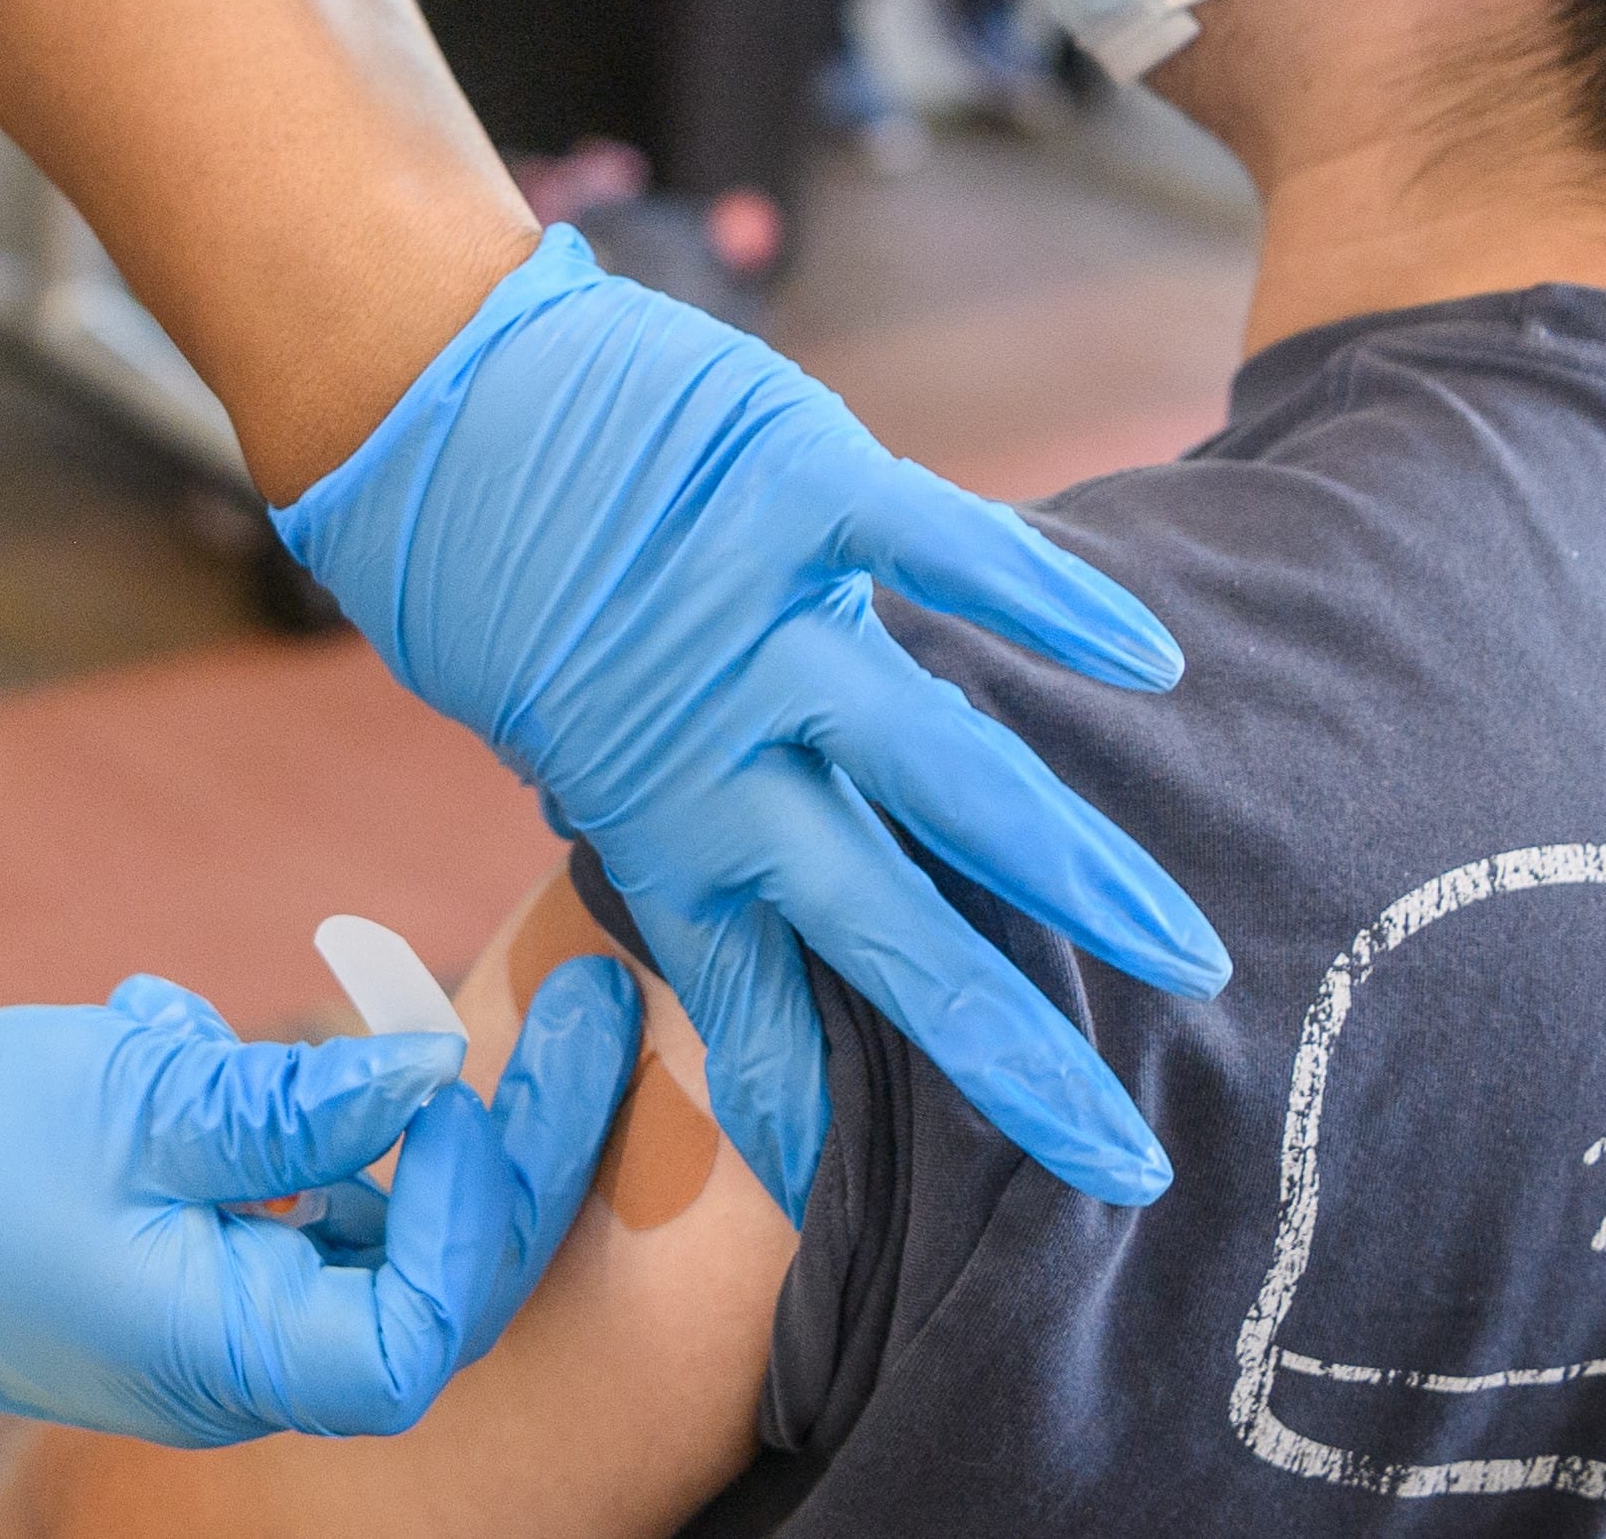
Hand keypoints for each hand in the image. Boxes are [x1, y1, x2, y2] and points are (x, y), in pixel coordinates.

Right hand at [0, 959, 639, 1443]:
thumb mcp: (140, 1100)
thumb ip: (295, 1103)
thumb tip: (430, 1072)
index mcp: (232, 1352)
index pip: (429, 1321)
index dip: (488, 1207)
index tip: (489, 1080)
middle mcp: (245, 1365)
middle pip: (433, 1275)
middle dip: (508, 1142)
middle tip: (584, 1013)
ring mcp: (224, 1325)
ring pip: (372, 1228)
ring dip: (383, 1117)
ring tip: (357, 991)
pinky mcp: (199, 1277)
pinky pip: (295, 1206)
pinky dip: (290, 1123)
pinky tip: (195, 1037)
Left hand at [281, 229, 1225, 1217]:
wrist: (421, 394)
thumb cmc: (495, 569)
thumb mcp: (568, 730)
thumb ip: (670, 815)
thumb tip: (736, 920)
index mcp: (658, 824)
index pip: (759, 1009)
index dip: (818, 1115)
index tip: (878, 1211)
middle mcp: (719, 750)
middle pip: (891, 939)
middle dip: (1013, 1056)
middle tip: (1124, 1160)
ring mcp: (763, 621)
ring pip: (945, 775)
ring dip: (1073, 872)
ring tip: (1184, 955)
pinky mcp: (795, 486)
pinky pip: (942, 551)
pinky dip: (1046, 602)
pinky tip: (1151, 660)